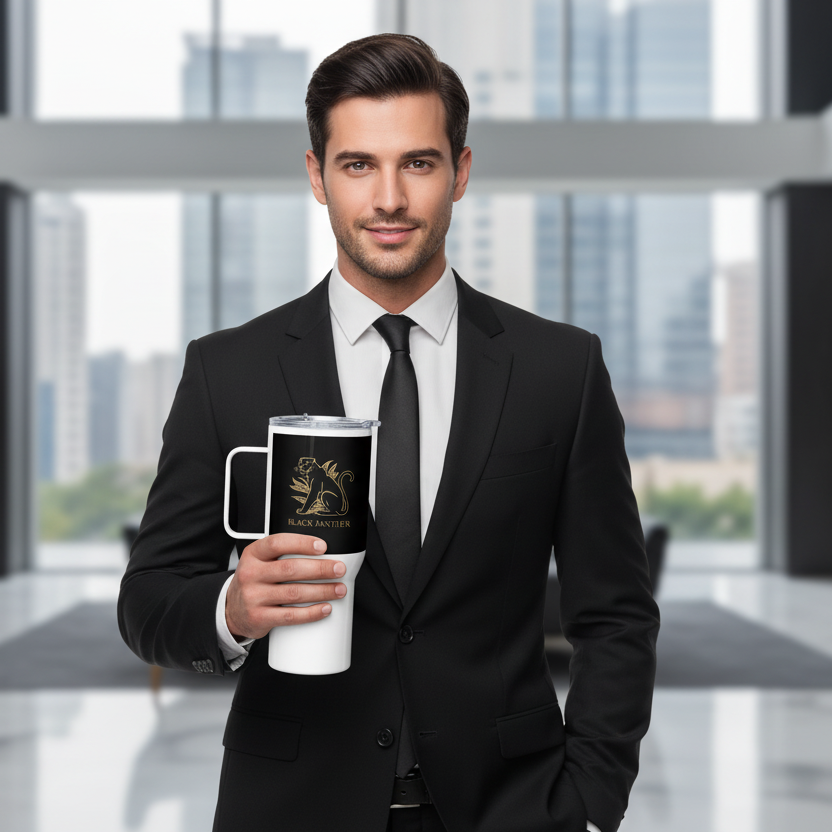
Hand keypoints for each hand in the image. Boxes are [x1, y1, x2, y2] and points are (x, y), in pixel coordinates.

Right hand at [225, 533, 345, 639]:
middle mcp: (251, 574)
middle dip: (320, 569)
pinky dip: (311, 613)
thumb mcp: (261, 561)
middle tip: (339, 569)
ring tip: (338, 589)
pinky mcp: (259, 618)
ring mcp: (254, 597)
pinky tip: (325, 608)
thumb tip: (323, 554)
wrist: (232, 610)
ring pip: (294, 593)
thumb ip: (283, 554)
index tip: (323, 546)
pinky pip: (290, 615)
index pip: (278, 543)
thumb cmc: (255, 581)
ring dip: (322, 591)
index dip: (302, 543)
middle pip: (291, 569)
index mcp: (253, 554)